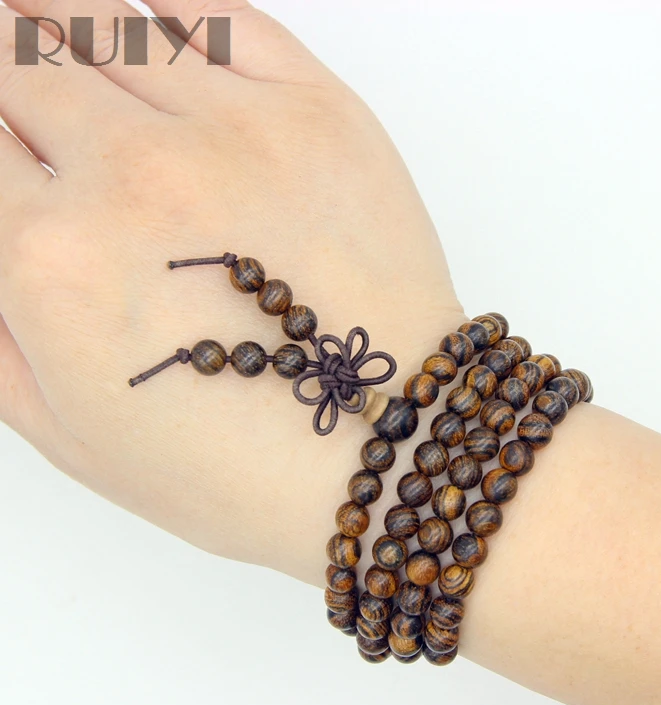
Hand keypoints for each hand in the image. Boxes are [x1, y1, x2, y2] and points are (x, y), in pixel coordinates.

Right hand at [0, 0, 466, 580]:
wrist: (386, 452)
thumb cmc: (238, 468)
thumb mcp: (69, 433)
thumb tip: (0, 219)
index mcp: (50, 258)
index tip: (10, 148)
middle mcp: (132, 175)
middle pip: (21, 62)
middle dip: (6, 58)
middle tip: (12, 62)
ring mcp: (234, 132)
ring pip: (105, 22)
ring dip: (57, 13)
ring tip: (39, 14)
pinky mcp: (320, 115)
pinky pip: (219, 14)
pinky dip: (163, 2)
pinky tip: (142, 8)